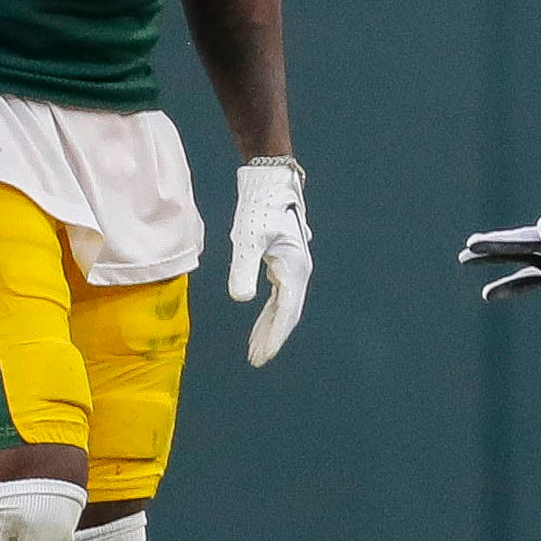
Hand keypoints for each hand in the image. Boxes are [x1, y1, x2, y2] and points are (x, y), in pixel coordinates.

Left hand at [226, 156, 311, 364]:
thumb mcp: (247, 239)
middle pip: (287, 314)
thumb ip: (243, 269)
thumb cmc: (260, 206)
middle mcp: (299, 272)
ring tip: (254, 349)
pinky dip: (269, 312)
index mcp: (295, 269)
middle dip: (271, 338)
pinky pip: (279, 295)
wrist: (270, 180)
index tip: (261, 357)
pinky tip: (260, 322)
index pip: (286, 313)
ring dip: (269, 327)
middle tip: (254, 360)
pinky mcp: (285, 262)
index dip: (274, 337)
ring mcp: (294, 267)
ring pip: (283, 306)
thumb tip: (241, 300)